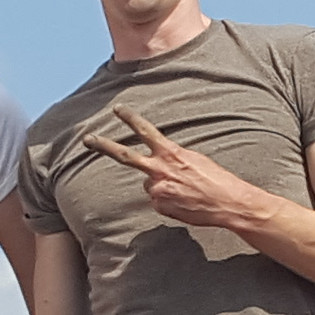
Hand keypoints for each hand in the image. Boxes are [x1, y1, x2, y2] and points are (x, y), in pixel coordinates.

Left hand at [100, 110, 278, 237]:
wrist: (227, 203)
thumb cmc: (215, 179)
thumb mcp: (194, 159)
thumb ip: (171, 159)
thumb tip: (157, 166)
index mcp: (171, 153)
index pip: (146, 131)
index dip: (130, 119)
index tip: (117, 109)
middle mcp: (159, 170)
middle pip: (125, 156)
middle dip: (104, 146)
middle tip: (87, 139)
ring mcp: (157, 189)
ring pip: (148, 184)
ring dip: (162, 185)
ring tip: (185, 190)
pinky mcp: (159, 206)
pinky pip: (157, 200)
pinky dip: (168, 200)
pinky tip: (185, 201)